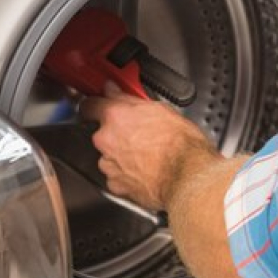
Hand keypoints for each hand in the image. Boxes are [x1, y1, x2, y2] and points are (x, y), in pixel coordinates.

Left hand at [78, 84, 220, 210]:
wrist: (187, 176)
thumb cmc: (180, 144)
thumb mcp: (162, 109)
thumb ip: (131, 100)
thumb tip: (117, 92)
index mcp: (116, 117)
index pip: (90, 105)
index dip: (97, 105)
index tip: (101, 105)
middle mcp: (107, 140)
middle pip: (103, 133)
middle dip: (118, 133)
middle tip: (142, 134)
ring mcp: (109, 164)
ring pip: (109, 155)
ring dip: (123, 154)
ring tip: (148, 155)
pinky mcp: (116, 185)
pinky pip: (116, 176)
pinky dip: (127, 174)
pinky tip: (146, 170)